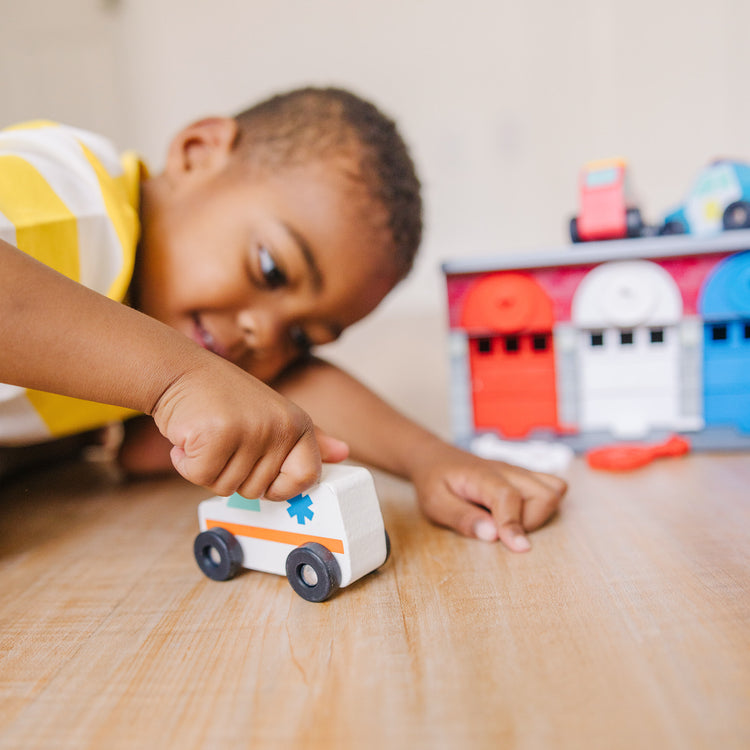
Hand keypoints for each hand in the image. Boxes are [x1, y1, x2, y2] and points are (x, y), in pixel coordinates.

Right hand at [150, 354, 340, 500]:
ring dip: (207, 467)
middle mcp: (280, 426)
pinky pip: (201, 476)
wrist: (180, 370)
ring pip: (227, 486)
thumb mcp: (273, 414)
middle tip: (223, 439)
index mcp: (298, 424)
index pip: (305, 478)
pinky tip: (189, 435)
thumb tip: (342, 454)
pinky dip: (186, 462)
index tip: (258, 469)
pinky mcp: (217, 434)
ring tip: (207, 434)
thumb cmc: (224, 397)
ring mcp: (251, 430)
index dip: (279, 486)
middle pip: (257, 490)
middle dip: (232, 473)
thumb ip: (308, 438)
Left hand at [412, 443, 566, 551]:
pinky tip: (519, 512)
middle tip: (501, 529)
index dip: (513, 524)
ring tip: (510, 521)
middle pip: (544, 494)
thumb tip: (491, 535)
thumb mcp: (435, 503)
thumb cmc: (435, 482)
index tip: (518, 548)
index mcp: (482, 475)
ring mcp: (519, 472)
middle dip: (530, 522)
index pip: (508, 496)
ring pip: (554, 490)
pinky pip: (552, 488)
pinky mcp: (525, 478)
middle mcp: (507, 470)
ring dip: (540, 514)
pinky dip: (543, 505)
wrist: (436, 459)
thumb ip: (461, 518)